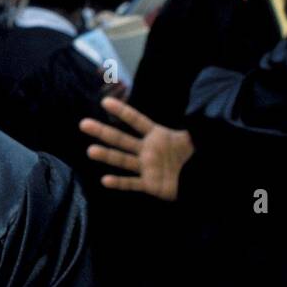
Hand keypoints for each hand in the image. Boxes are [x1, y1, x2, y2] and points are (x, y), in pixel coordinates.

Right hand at [79, 97, 194, 201]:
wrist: (201, 180)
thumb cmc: (198, 156)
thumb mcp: (197, 137)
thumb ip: (195, 124)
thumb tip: (202, 104)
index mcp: (158, 136)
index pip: (137, 122)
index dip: (123, 112)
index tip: (106, 102)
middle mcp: (147, 150)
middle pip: (122, 139)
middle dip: (103, 132)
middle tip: (84, 124)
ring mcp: (146, 167)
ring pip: (122, 159)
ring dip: (106, 155)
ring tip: (90, 151)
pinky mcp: (149, 184)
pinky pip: (131, 183)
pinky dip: (119, 183)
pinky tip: (105, 180)